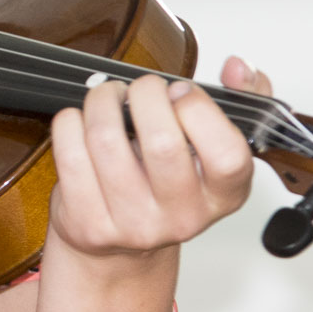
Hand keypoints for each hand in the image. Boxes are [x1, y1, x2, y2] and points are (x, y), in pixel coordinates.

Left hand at [47, 55, 273, 260]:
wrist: (121, 244)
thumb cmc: (168, 182)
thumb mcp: (214, 145)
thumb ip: (243, 98)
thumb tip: (237, 66)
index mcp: (223, 195)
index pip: (228, 155)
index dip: (200, 110)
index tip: (180, 92)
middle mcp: (183, 216)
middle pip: (162, 142)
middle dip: (144, 94)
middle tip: (140, 89)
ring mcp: (134, 224)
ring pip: (107, 141)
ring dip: (101, 101)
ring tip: (108, 98)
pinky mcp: (90, 224)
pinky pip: (70, 155)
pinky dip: (70, 123)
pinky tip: (81, 123)